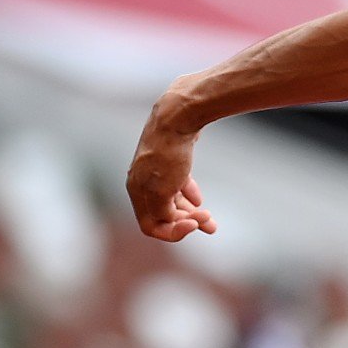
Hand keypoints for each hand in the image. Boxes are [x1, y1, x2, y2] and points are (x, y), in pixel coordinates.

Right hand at [126, 117, 217, 241]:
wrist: (177, 116)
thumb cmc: (168, 154)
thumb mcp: (163, 191)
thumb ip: (162, 212)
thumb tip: (169, 220)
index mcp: (136, 191)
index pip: (150, 226)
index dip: (172, 232)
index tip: (195, 225)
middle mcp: (141, 182)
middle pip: (163, 215)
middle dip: (186, 222)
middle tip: (211, 224)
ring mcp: (154, 170)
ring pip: (171, 200)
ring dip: (191, 212)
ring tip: (211, 221)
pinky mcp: (168, 160)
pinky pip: (176, 185)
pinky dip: (186, 194)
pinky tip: (199, 200)